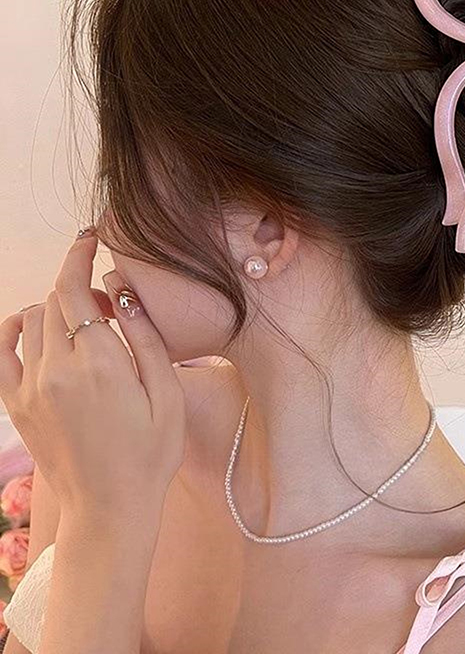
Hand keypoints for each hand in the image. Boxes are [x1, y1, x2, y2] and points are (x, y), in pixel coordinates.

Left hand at [0, 228, 185, 518]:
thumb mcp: (167, 394)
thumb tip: (122, 290)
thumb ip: (146, 338)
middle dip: (79, 285)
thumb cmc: (150, 452)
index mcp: (100, 364)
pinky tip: (35, 328)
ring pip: (32, 320)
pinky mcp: (17, 404)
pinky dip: (16, 329)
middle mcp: (57, 369)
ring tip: (87, 325)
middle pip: (55, 300)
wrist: (109, 507)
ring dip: (57, 308)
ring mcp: (31, 387)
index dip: (80, 255)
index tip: (91, 237)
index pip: (75, 289)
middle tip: (109, 301)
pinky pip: (4, 349)